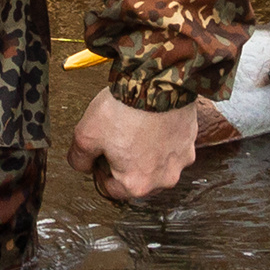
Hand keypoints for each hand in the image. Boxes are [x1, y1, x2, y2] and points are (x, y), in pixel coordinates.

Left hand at [70, 82, 202, 201]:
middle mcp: (163, 179)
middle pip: (138, 178)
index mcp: (136, 184)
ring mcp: (180, 161)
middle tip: (118, 138)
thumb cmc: (122, 110)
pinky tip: (153, 121)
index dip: (101, 170)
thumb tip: (82, 165)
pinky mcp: (190, 141)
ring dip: (147, 152)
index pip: (112, 189)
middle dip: (126, 163)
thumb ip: (79, 158)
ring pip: (158, 163)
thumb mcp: (85, 135)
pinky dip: (163, 138)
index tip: (100, 153)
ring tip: (136, 127)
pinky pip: (173, 146)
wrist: (155, 81)